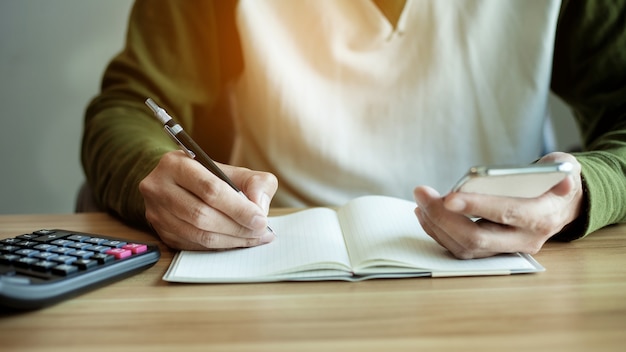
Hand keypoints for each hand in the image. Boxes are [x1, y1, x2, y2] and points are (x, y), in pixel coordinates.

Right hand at [139, 150, 277, 249]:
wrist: (174, 182)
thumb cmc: (208, 176)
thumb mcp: (232, 170)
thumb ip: (254, 182)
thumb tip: (260, 208)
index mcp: (176, 165)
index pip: (210, 190)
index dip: (238, 208)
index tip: (261, 220)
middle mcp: (160, 188)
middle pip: (202, 215)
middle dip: (237, 227)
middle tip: (261, 232)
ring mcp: (157, 213)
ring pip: (197, 234)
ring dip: (231, 240)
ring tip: (254, 238)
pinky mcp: (161, 232)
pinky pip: (194, 245)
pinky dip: (219, 246)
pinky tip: (237, 242)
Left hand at [413, 152, 583, 258]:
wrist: (562, 206)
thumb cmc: (556, 181)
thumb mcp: (566, 168)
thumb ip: (562, 172)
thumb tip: (562, 179)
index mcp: (542, 217)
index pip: (507, 214)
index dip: (477, 206)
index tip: (449, 196)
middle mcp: (524, 239)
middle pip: (478, 238)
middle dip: (443, 217)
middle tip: (421, 193)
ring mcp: (506, 248)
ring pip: (465, 247)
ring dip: (436, 224)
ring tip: (420, 200)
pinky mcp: (491, 251)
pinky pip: (460, 248)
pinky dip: (438, 231)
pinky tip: (425, 211)